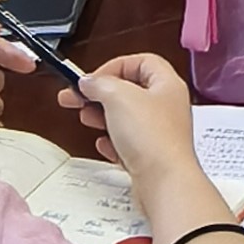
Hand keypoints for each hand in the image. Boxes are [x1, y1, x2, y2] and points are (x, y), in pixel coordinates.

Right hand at [60, 51, 200, 188]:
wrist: (164, 182)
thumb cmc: (152, 138)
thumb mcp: (118, 97)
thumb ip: (100, 83)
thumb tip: (89, 81)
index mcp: (167, 85)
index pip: (142, 62)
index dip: (114, 66)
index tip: (92, 78)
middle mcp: (167, 107)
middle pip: (130, 91)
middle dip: (101, 93)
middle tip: (77, 98)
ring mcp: (160, 133)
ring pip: (127, 118)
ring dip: (103, 117)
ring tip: (87, 118)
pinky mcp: (151, 157)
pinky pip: (128, 144)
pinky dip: (113, 143)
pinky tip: (105, 145)